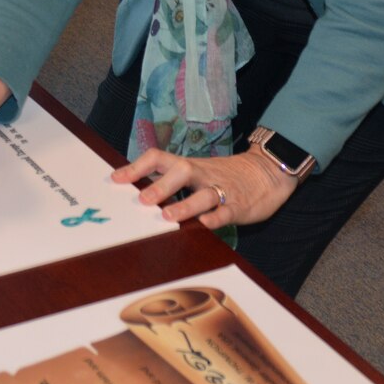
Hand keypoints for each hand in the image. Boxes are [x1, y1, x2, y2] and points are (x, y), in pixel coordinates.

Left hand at [111, 146, 298, 229]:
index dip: (137, 167)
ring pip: (203, 193)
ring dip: (185, 205)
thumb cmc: (224, 175)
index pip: (159, 158)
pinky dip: (215, 218)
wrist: (267, 171)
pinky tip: (205, 225)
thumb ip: (171, 179)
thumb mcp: (197, 171)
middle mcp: (202, 175)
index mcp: (189, 165)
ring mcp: (221, 190)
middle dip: (160, 185)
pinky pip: (226, 211)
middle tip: (141, 199)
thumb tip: (136, 189)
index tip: (116, 179)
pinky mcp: (238, 206)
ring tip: (168, 216)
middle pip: (180, 171)